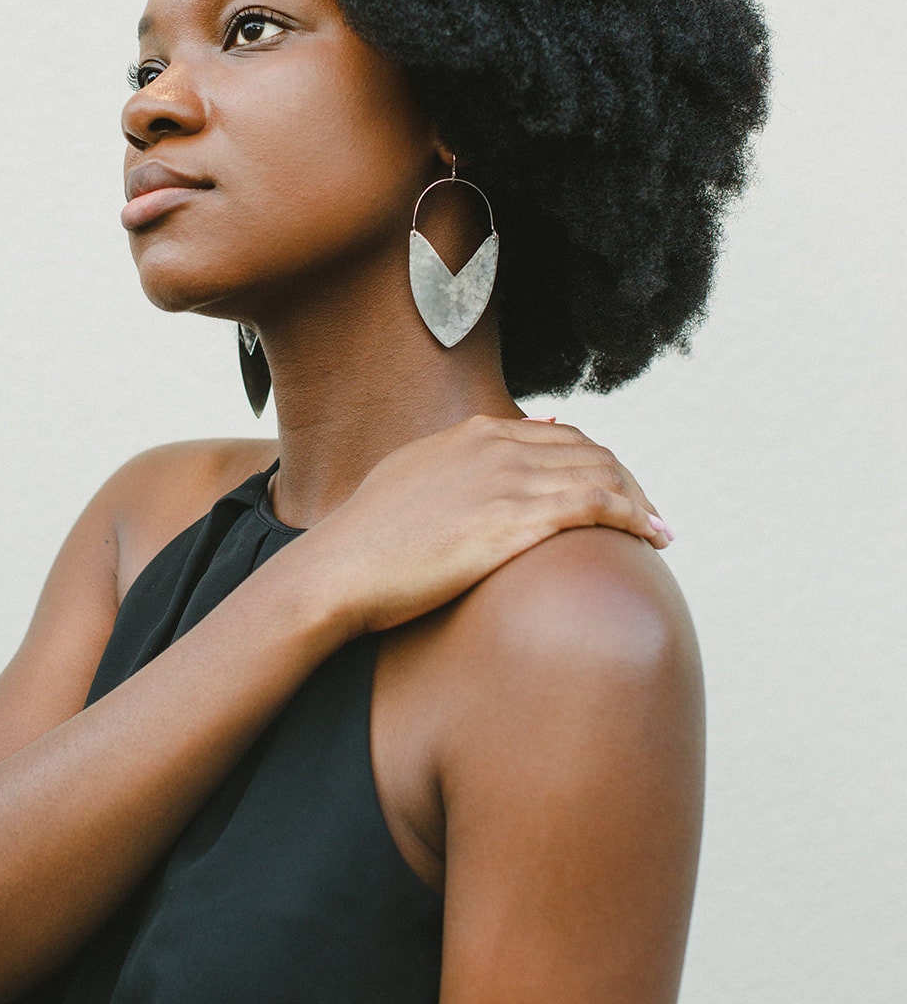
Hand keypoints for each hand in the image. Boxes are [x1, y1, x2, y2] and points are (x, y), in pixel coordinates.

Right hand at [302, 414, 672, 636]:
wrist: (341, 570)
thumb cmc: (367, 539)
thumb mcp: (410, 477)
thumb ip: (454, 461)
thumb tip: (494, 448)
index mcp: (474, 433)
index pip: (561, 435)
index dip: (597, 463)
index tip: (615, 492)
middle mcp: (496, 446)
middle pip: (591, 450)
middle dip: (628, 482)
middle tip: (649, 517)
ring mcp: (508, 479)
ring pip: (603, 474)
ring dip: (642, 502)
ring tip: (661, 532)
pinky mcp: (516, 519)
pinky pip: (597, 505)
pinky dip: (634, 517)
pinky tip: (651, 540)